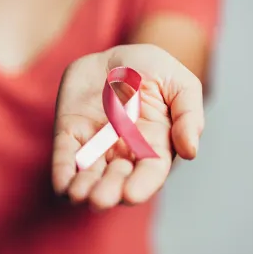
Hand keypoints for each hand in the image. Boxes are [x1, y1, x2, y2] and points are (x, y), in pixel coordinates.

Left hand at [52, 44, 203, 210]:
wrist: (118, 54)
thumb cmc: (152, 70)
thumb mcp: (180, 84)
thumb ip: (189, 115)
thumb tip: (191, 151)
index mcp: (154, 144)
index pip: (150, 172)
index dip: (141, 185)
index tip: (130, 194)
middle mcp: (124, 150)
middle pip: (117, 179)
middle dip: (108, 191)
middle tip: (100, 199)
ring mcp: (96, 143)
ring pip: (90, 173)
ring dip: (84, 188)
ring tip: (79, 195)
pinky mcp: (70, 132)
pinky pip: (65, 154)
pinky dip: (63, 171)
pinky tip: (62, 185)